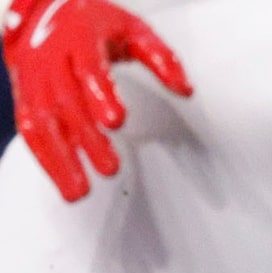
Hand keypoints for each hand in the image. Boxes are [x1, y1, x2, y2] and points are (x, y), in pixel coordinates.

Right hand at [3, 0, 189, 203]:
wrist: (45, 7)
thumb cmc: (96, 24)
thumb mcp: (133, 30)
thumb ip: (161, 58)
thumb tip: (186, 90)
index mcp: (77, 36)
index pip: (88, 67)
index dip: (101, 93)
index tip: (117, 121)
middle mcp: (49, 56)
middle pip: (65, 100)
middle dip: (86, 138)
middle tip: (111, 170)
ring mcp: (31, 76)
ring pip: (39, 120)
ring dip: (59, 159)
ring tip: (80, 193)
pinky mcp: (23, 95)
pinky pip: (29, 129)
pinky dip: (45, 158)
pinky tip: (64, 182)